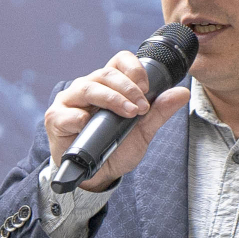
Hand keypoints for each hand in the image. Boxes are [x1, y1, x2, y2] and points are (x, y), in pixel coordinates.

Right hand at [44, 50, 190, 192]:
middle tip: (142, 107)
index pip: (119, 61)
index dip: (133, 68)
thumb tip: (182, 93)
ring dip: (111, 98)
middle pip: (106, 73)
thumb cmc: (115, 148)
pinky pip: (66, 113)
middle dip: (128, 88)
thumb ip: (159, 111)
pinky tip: (87, 122)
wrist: (97, 176)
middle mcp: (88, 87)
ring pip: (88, 88)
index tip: (147, 87)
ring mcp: (70, 102)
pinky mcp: (56, 119)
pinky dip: (77, 117)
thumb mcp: (142, 131)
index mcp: (108, 85)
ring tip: (128, 113)